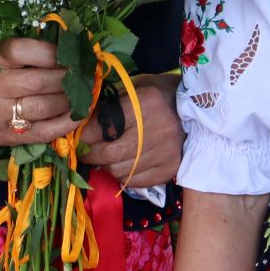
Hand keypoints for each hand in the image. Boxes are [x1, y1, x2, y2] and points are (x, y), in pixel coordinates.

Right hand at [0, 37, 76, 147]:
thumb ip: (22, 50)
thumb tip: (67, 46)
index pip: (24, 50)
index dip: (53, 51)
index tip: (71, 51)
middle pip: (39, 81)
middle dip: (68, 76)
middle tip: (85, 72)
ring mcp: (0, 114)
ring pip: (45, 106)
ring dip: (71, 98)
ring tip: (84, 90)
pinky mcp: (10, 136)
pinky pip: (44, 131)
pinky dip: (67, 122)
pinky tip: (80, 113)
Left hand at [80, 73, 183, 188]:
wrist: (193, 107)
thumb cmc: (155, 95)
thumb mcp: (132, 88)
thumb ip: (107, 105)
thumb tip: (78, 126)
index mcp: (145, 103)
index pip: (103, 126)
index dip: (83, 135)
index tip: (75, 137)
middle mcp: (158, 129)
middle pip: (109, 154)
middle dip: (90, 154)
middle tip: (84, 152)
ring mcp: (166, 152)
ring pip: (119, 171)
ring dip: (107, 166)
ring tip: (107, 156)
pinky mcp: (170, 169)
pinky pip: (134, 182)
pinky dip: (124, 176)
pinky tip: (125, 163)